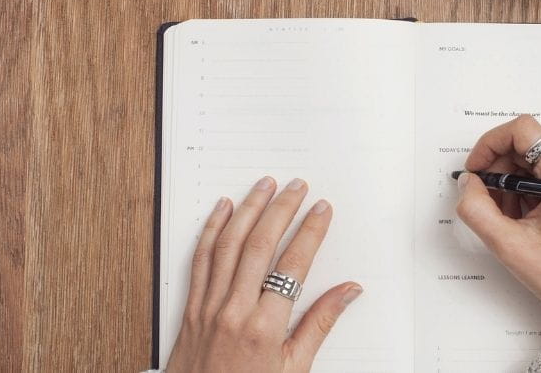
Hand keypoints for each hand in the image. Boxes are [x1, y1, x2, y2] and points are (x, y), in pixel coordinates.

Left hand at [167, 177, 362, 372]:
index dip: (310, 232)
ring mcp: (209, 306)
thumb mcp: (294, 369)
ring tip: (265, 185)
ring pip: (229, 244)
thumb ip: (319, 324)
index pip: (293, 264)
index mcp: (265, 327)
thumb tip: (349, 291)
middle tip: (298, 186)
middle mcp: (234, 310)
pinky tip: (223, 209)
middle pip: (261, 244)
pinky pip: (201, 259)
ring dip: (248, 209)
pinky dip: (212, 229)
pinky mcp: (192, 307)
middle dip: (282, 209)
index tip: (322, 210)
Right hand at [456, 115, 540, 325]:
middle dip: (498, 170)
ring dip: (509, 183)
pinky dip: (522, 190)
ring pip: (529, 159)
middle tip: (487, 201)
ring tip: (508, 217)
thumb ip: (477, 208)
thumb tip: (467, 182)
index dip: (491, 143)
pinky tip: (521, 218)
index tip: (477, 168)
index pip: (523, 130)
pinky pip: (540, 172)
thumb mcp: (507, 244)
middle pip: (524, 144)